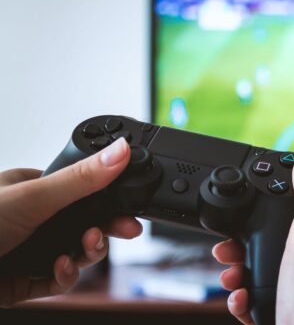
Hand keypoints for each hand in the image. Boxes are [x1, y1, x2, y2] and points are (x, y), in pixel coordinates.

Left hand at [0, 138, 142, 305]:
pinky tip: (61, 269)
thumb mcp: (33, 197)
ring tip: (84, 249)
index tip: (130, 208)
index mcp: (30, 190)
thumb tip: (120, 152)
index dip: (108, 200)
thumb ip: (81, 179)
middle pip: (83, 224)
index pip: (81, 193)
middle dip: (103, 230)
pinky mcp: (23, 283)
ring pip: (74, 254)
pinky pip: (57, 281)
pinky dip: (65, 276)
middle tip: (125, 231)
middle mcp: (30, 220)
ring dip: (86, 254)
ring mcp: (27, 251)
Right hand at [212, 153, 293, 324]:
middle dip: (250, 247)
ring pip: (271, 274)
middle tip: (229, 251)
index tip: (250, 215)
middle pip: (284, 246)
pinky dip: (248, 300)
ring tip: (231, 278)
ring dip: (243, 273)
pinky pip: (266, 302)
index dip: (276, 214)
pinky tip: (241, 301)